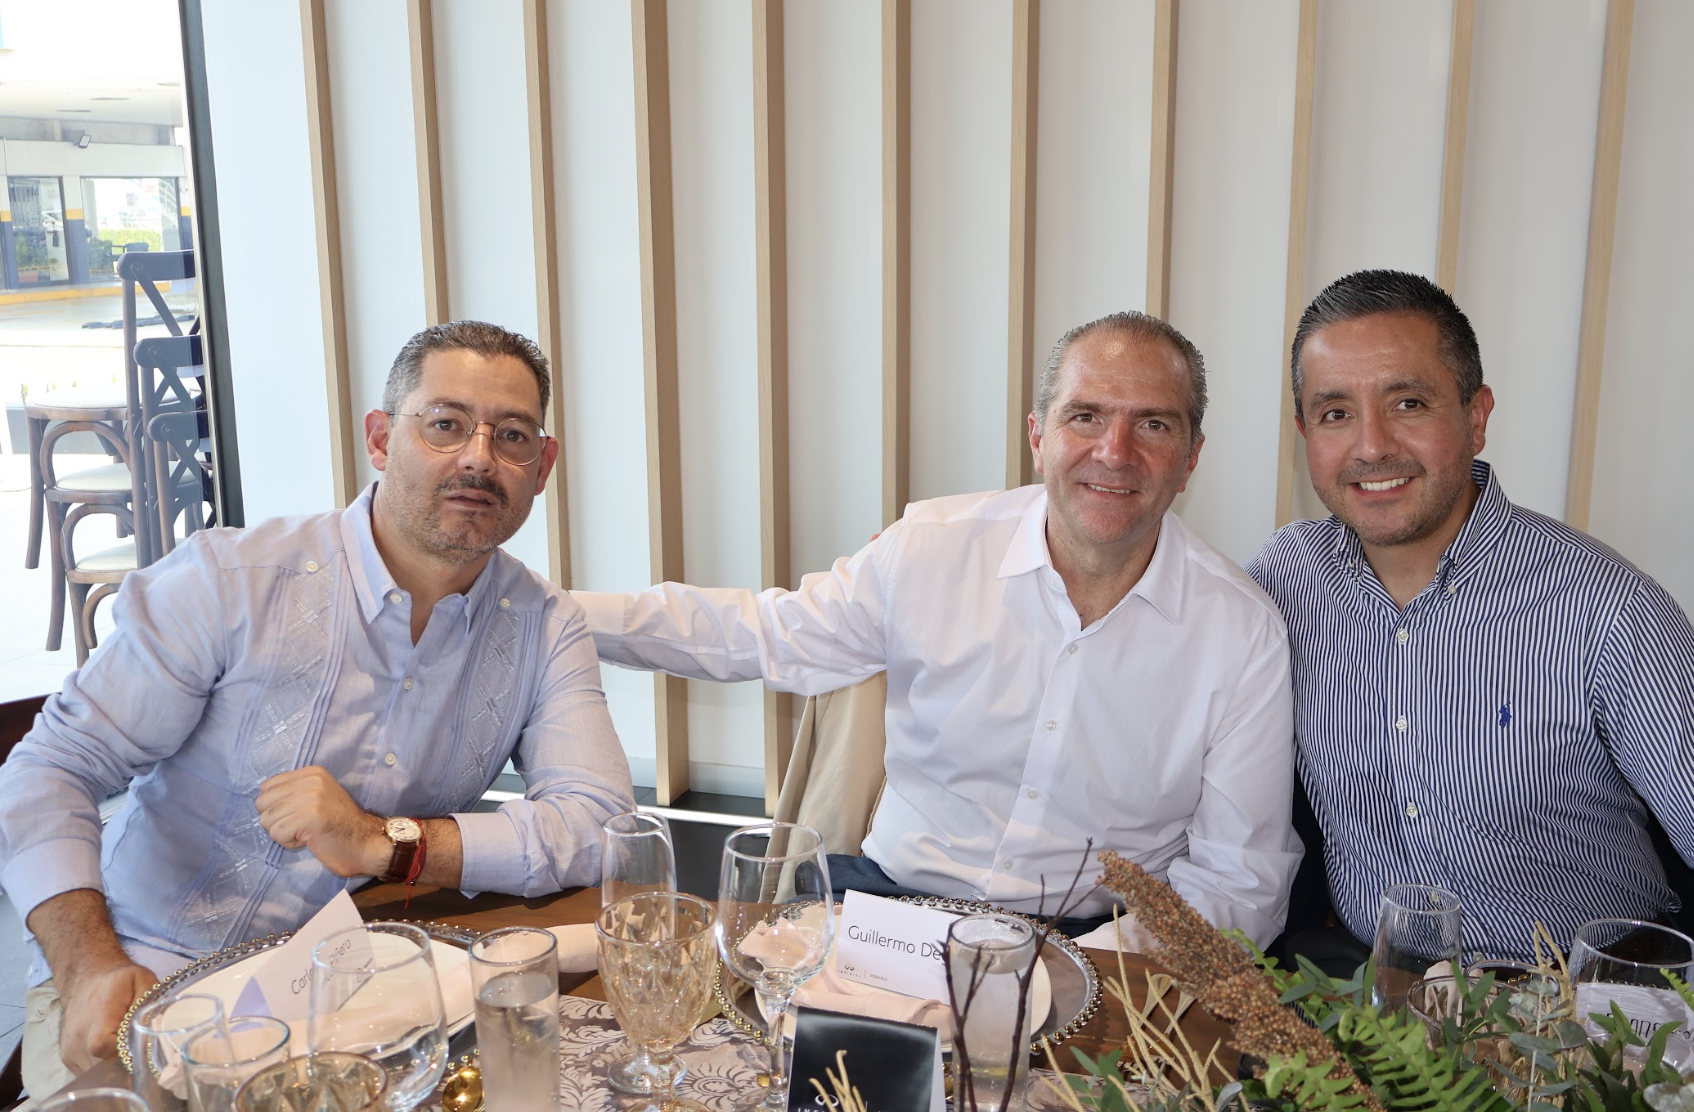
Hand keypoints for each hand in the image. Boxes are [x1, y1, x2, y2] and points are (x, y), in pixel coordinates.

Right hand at [57, 959, 156, 1072]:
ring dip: (113, 1065)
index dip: (124, 1049)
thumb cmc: (118, 982)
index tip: (138, 1042)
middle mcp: (79, 1035)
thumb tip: (155, 1026)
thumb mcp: (141, 980)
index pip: (104, 1043)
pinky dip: (102, 1066)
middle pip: (104, 1063)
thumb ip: (149, 1001)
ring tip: (123, 1046)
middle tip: (135, 1046)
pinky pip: (88, 1072)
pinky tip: (111, 1050)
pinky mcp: (68, 1058)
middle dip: (124, 1061)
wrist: (86, 981)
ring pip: (96, 1072)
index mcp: (98, 1014)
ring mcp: (71, 1050)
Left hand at [256, 766, 385, 876]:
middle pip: (262, 803)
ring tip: (307, 832)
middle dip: (276, 820)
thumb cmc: (339, 825)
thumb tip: (262, 799)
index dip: (277, 806)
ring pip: (267, 820)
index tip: (300, 814)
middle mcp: (310, 780)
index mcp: (311, 773)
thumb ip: (294, 791)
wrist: (366, 843)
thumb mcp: (318, 797)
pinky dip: (289, 842)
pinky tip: (309, 839)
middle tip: (301, 826)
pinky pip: (277, 834)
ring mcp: (309, 797)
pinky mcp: (308, 817)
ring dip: (283, 833)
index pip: (266, 787)